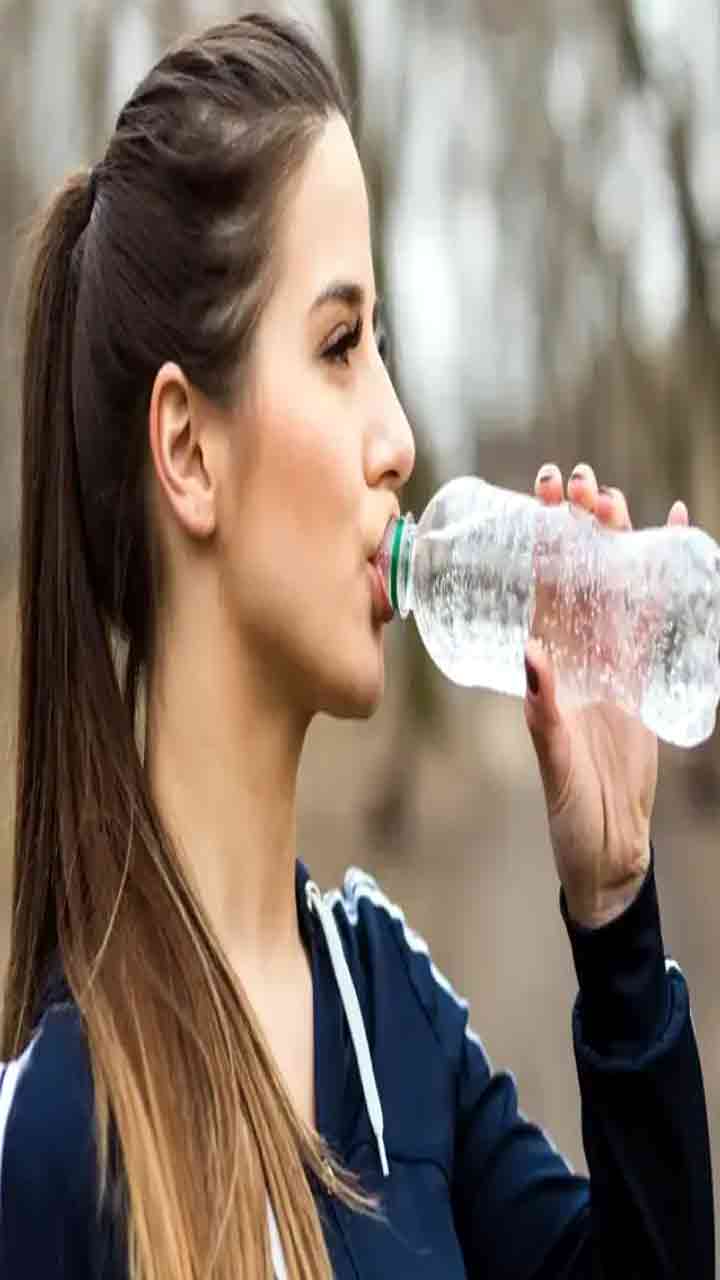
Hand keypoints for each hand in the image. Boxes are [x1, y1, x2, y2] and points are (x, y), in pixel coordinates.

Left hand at [525, 463, 688, 928]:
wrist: (611, 848)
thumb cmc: (570, 811)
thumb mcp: (552, 760)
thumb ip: (543, 712)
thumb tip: (532, 654)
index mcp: (547, 669)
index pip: (542, 589)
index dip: (542, 542)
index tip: (542, 496)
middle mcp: (577, 656)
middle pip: (578, 575)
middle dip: (578, 526)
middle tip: (580, 478)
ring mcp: (613, 664)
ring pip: (616, 588)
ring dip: (617, 542)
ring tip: (618, 496)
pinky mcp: (646, 680)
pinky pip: (656, 620)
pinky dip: (665, 580)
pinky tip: (675, 538)